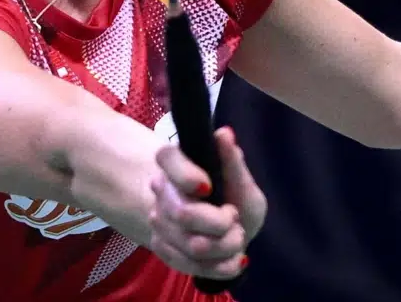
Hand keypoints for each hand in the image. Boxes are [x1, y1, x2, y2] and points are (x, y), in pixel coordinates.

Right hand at [146, 127, 265, 281]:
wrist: (231, 230)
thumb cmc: (235, 198)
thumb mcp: (242, 181)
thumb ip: (232, 161)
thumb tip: (224, 133)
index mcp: (176, 162)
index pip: (167, 158)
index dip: (186, 176)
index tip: (208, 188)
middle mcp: (161, 189)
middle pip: (183, 214)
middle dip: (220, 224)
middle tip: (234, 218)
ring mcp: (159, 220)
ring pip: (191, 245)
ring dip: (225, 247)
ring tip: (237, 238)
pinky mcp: (163, 247)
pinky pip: (189, 265)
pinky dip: (219, 267)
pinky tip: (234, 261)